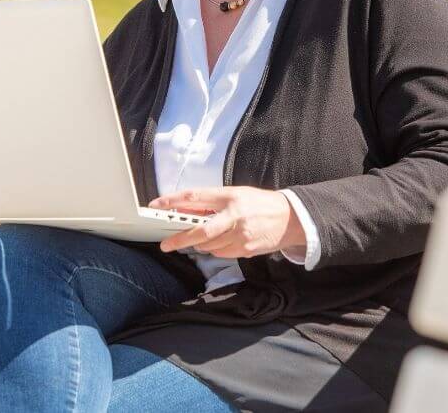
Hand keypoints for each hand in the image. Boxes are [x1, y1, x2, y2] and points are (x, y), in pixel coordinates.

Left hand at [149, 186, 306, 258]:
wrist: (290, 219)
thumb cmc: (260, 204)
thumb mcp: (236, 195)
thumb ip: (212, 202)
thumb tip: (186, 209)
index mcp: (230, 196)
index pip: (195, 197)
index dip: (173, 201)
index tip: (157, 205)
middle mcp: (234, 216)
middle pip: (200, 231)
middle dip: (180, 239)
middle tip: (166, 244)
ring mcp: (240, 235)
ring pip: (209, 245)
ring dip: (201, 243)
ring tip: (205, 236)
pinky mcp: (245, 250)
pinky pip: (221, 253)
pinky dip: (216, 249)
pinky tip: (224, 241)